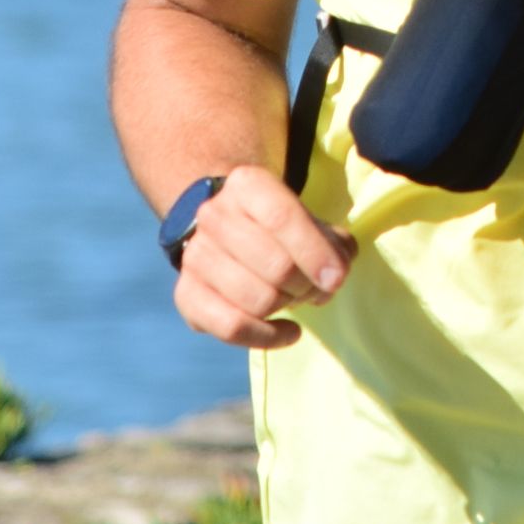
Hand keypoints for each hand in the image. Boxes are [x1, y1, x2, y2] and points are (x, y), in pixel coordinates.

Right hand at [171, 167, 358, 349]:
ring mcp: (195, 255)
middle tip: (315, 287)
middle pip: (275, 266)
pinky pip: (231, 327)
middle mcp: (214, 215)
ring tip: (295, 298)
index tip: (337, 279)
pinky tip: (290, 331)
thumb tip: (335, 272)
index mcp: (247, 185)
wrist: (227, 233)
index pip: (282, 218)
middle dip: (306, 285)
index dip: (315, 253)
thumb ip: (334, 243)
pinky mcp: (186, 294)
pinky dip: (268, 337)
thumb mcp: (310, 222)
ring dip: (287, 307)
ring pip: (256, 300)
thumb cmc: (280, 229)